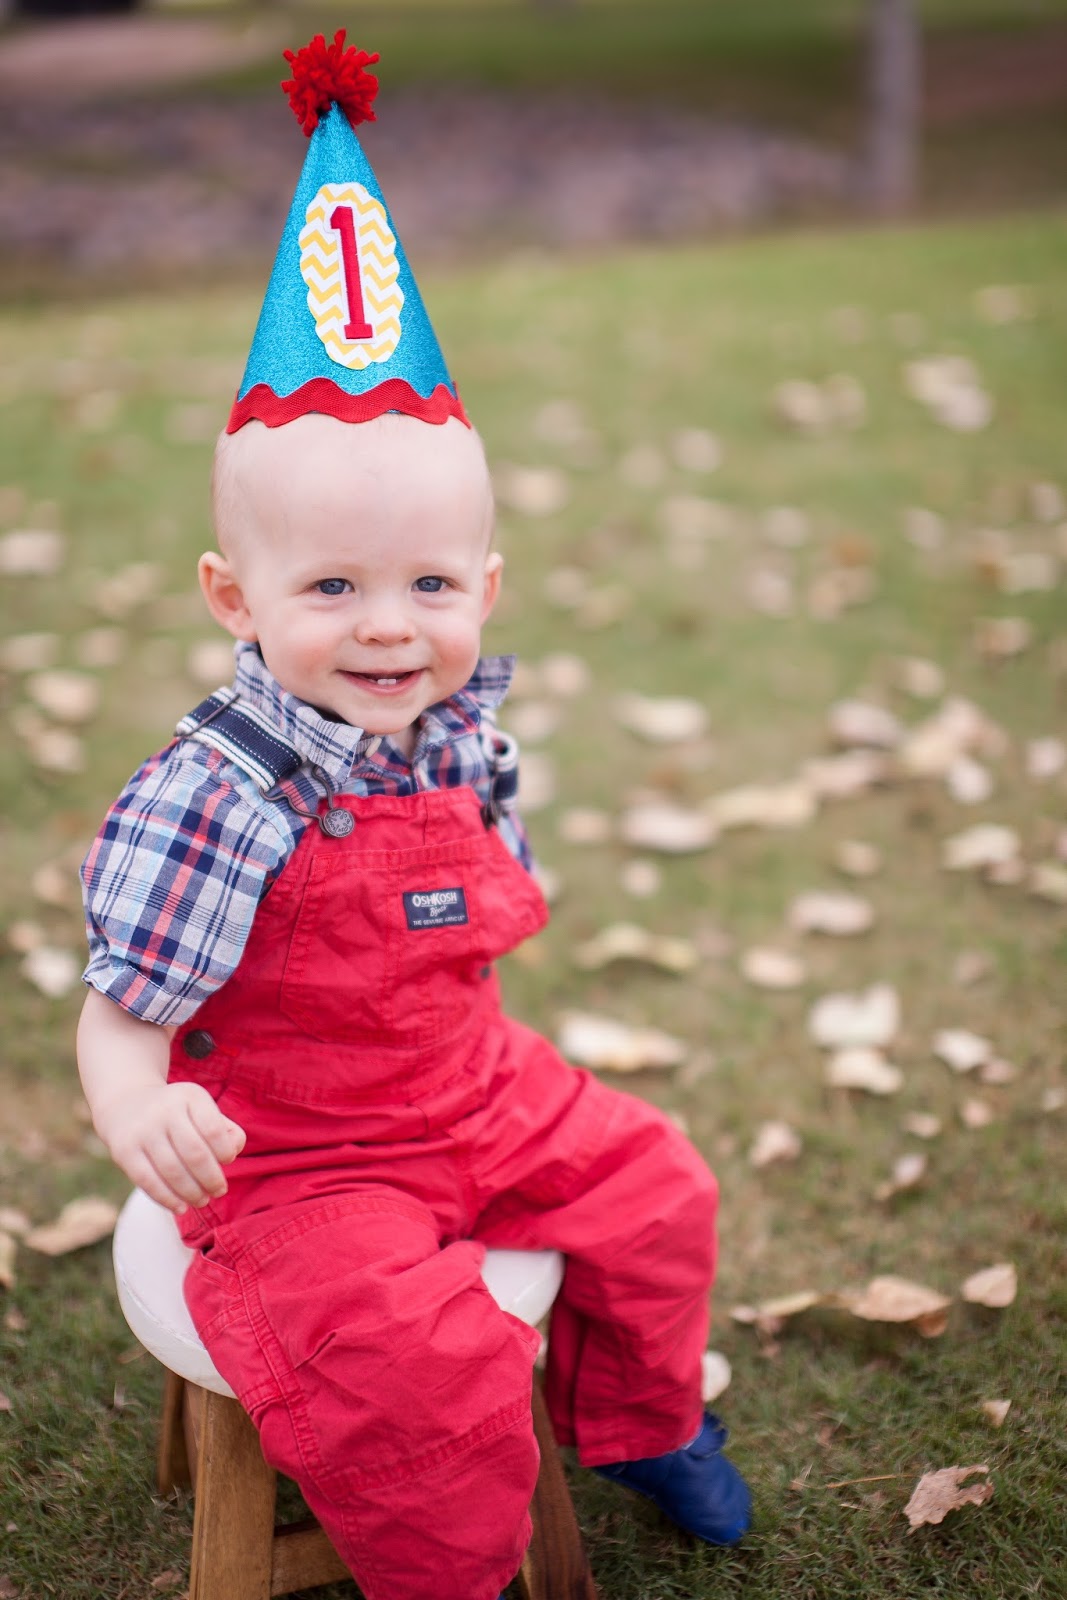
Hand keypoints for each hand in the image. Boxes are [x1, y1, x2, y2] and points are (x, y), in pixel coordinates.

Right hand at [99, 1080, 245, 1214]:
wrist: (127, 1104)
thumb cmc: (179, 1115)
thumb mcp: (203, 1110)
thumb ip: (226, 1131)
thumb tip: (233, 1152)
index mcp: (190, 1096)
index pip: (214, 1130)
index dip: (225, 1151)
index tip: (227, 1160)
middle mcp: (165, 1110)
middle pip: (195, 1153)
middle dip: (211, 1179)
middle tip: (219, 1191)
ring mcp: (143, 1130)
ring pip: (172, 1171)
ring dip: (192, 1193)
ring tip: (202, 1201)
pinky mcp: (124, 1151)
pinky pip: (148, 1181)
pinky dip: (167, 1199)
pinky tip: (180, 1207)